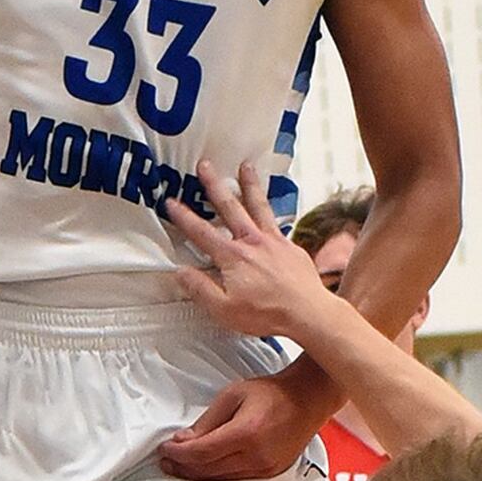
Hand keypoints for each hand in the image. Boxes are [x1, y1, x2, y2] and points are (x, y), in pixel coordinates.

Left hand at [159, 367, 331, 480]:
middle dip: (183, 467)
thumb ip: (207, 421)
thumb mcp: (232, 395)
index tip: (163, 449)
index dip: (178, 454)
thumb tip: (182, 441)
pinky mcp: (271, 475)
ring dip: (196, 475)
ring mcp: (266, 470)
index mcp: (246, 434)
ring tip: (178, 467)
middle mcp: (257, 457)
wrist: (307, 400)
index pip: (202, 452)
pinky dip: (216, 477)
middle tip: (164, 461)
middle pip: (209, 471)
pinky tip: (203, 471)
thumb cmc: (269, 392)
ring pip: (221, 480)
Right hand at [164, 160, 336, 339]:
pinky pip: (278, 221)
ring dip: (249, 184)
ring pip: (258, 205)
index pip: (201, 232)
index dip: (184, 216)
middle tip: (205, 166)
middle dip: (214, 185)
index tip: (172, 202)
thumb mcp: (224, 310)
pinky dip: (272, 209)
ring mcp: (274, 241)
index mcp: (232, 257)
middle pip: (229, 207)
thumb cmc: (268, 314)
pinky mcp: (290, 246)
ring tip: (245, 166)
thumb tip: (180, 272)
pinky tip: (269, 205)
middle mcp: (252, 243)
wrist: (309, 314)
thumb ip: (200, 289)